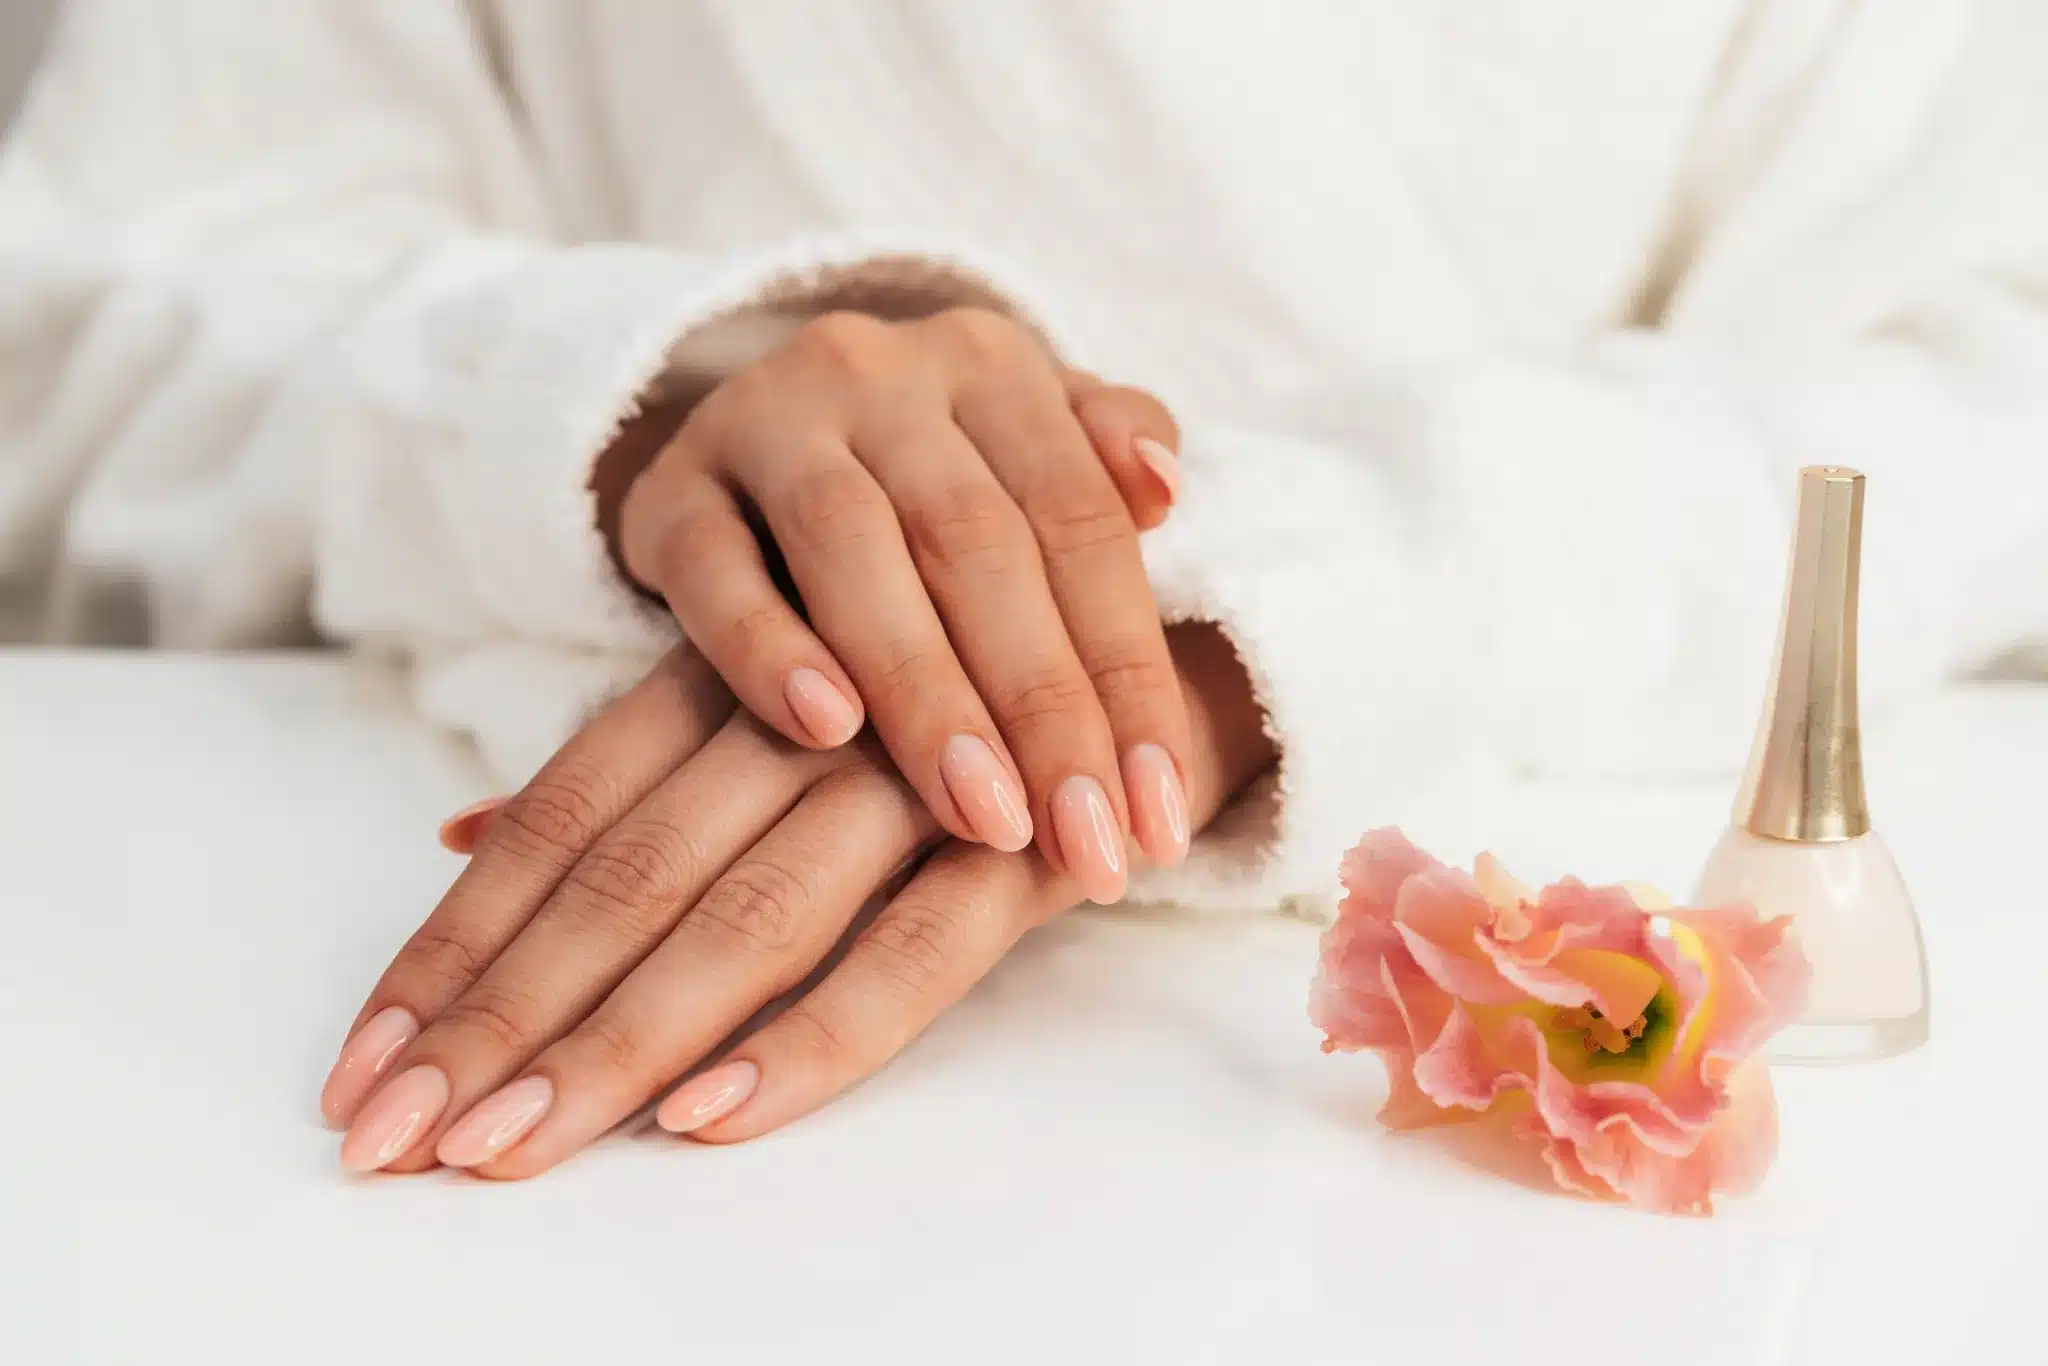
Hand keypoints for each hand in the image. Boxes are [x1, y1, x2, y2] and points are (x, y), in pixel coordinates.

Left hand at [320, 625, 1272, 1178]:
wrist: (1157, 639)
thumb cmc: (935, 684)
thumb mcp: (770, 693)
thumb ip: (624, 766)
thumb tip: (455, 838)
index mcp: (727, 675)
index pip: (561, 815)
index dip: (457, 941)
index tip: (363, 1065)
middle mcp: (804, 716)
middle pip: (624, 872)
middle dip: (502, 1015)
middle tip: (395, 1137)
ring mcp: (915, 777)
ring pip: (748, 913)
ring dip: (622, 1039)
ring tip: (511, 1145)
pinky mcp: (1023, 842)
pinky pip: (913, 951)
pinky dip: (815, 1033)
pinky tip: (717, 1113)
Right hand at [610, 308, 1186, 903]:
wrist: (748, 443)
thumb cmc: (929, 478)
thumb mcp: (1031, 448)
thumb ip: (1104, 461)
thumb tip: (1164, 489)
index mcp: (992, 365)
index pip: (1080, 524)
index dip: (1131, 672)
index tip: (1161, 814)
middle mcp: (880, 373)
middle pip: (977, 545)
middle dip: (1042, 710)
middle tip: (1085, 844)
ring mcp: (764, 420)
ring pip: (853, 553)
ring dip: (927, 697)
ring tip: (985, 819)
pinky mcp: (668, 490)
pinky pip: (712, 568)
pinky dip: (767, 649)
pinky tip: (826, 730)